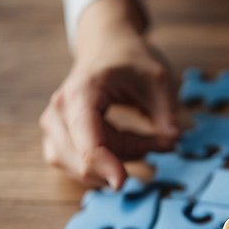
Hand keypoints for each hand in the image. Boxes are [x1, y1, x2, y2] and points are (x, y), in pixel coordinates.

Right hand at [40, 0, 178, 188]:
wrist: (107, 45)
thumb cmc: (133, 61)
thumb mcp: (160, 79)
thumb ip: (167, 112)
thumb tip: (173, 140)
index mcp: (83, 92)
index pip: (86, 140)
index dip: (104, 165)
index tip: (124, 183)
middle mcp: (59, 110)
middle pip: (79, 159)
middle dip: (121, 161)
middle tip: (159, 142)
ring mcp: (54, 125)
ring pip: (80, 166)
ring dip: (118, 159)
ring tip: (146, 138)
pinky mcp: (59, 137)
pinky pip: (81, 164)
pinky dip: (109, 160)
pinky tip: (130, 143)